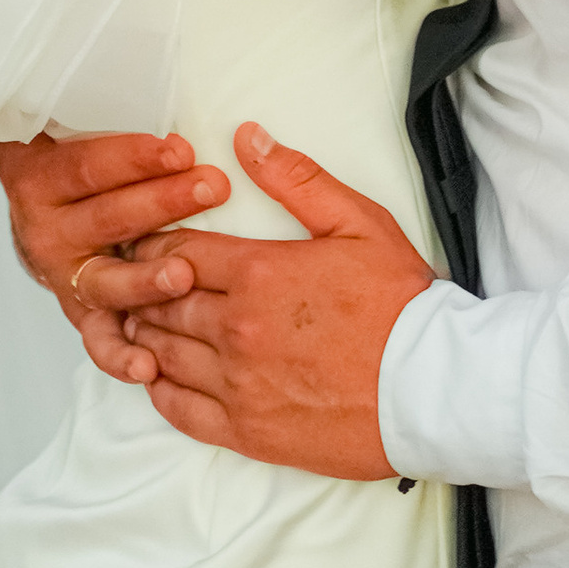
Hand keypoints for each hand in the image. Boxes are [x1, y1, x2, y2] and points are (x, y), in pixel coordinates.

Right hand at [0, 125, 231, 386]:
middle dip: (161, 204)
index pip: (88, 166)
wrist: (46, 204)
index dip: (134, 158)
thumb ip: (107, 105)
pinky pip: (99, 341)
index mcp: (41, 177)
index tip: (181, 148)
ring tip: (182, 274)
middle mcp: (47, 230)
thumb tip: (154, 74)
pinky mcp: (84, 314)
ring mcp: (65, 276)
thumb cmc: (84, 157)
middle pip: (107, 219)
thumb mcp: (80, 121)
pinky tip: (148, 366)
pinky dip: (121, 356)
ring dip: (145, 280)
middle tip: (211, 188)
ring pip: (106, 281)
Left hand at [118, 125, 433, 478]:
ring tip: (142, 324)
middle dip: (145, 289)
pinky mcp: (246, 430)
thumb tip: (248, 138)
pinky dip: (159, 391)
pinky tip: (158, 376)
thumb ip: (298, 179)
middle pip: (163, 302)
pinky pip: (180, 410)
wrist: (432, 386)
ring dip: (145, 334)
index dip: (156, 245)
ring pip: (162, 353)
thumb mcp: (359, 222)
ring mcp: (238, 384)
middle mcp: (238, 328)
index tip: (147, 244)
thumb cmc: (401, 304)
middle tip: (136, 284)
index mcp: (259, 273)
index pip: (179, 252)